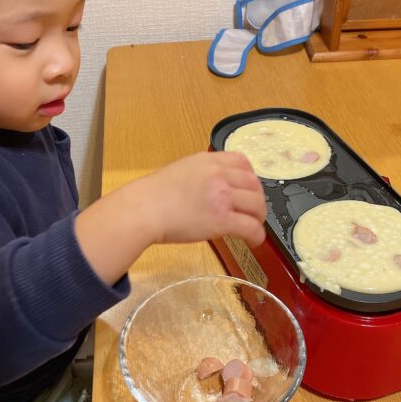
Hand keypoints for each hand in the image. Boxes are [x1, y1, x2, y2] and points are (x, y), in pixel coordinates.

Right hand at [76, 151, 265, 285]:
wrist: (142, 210)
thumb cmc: (153, 195)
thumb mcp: (181, 170)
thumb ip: (203, 174)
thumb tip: (215, 187)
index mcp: (208, 160)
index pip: (243, 162)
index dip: (250, 178)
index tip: (248, 190)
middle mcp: (219, 174)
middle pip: (254, 184)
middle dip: (257, 199)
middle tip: (252, 212)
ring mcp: (222, 196)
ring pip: (257, 205)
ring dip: (258, 218)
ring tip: (252, 227)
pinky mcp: (222, 219)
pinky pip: (251, 227)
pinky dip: (257, 236)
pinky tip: (253, 241)